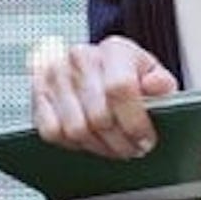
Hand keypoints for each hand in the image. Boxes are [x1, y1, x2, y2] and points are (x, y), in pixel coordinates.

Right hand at [30, 35, 178, 159]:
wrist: (99, 67)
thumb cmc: (128, 72)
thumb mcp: (153, 74)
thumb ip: (162, 82)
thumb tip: (156, 85)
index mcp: (114, 49)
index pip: (120, 88)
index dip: (134, 122)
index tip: (146, 140)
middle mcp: (80, 57)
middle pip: (99, 116)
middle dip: (120, 142)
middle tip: (132, 149)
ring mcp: (55, 75)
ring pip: (76, 129)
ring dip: (98, 147)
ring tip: (113, 147)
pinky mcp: (38, 93)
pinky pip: (51, 132)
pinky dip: (71, 143)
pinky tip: (88, 140)